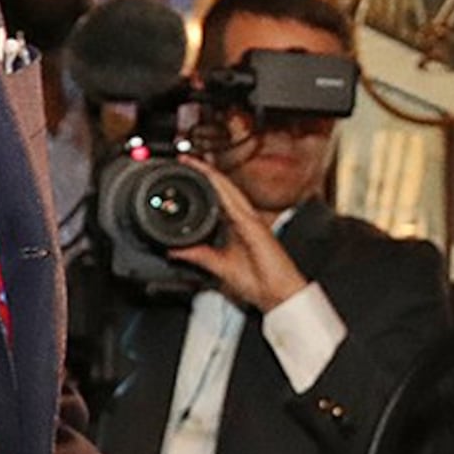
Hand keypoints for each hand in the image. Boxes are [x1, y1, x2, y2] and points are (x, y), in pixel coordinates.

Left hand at [169, 168, 310, 310]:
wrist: (277, 295)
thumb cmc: (258, 282)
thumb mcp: (218, 266)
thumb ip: (198, 256)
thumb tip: (175, 251)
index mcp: (236, 227)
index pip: (217, 198)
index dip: (204, 183)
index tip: (185, 172)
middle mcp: (244, 219)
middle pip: (222, 189)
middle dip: (205, 172)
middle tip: (186, 158)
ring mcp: (250, 220)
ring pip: (228, 189)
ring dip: (212, 174)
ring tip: (195, 161)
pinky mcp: (254, 225)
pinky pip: (235, 201)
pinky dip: (223, 188)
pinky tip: (212, 177)